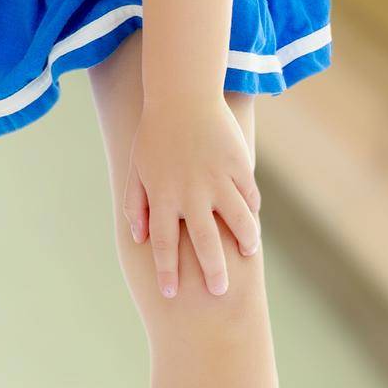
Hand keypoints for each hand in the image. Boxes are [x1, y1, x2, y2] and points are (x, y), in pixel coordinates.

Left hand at [123, 95, 261, 298]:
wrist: (181, 94)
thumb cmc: (155, 134)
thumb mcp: (136, 167)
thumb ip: (136, 203)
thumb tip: (140, 237)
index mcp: (162, 195)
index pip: (164, 244)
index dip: (167, 272)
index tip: (170, 294)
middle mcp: (190, 192)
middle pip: (205, 245)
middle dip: (213, 273)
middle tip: (219, 292)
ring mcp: (217, 179)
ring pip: (239, 224)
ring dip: (245, 242)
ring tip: (247, 253)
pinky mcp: (238, 166)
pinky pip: (249, 196)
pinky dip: (251, 209)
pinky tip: (250, 219)